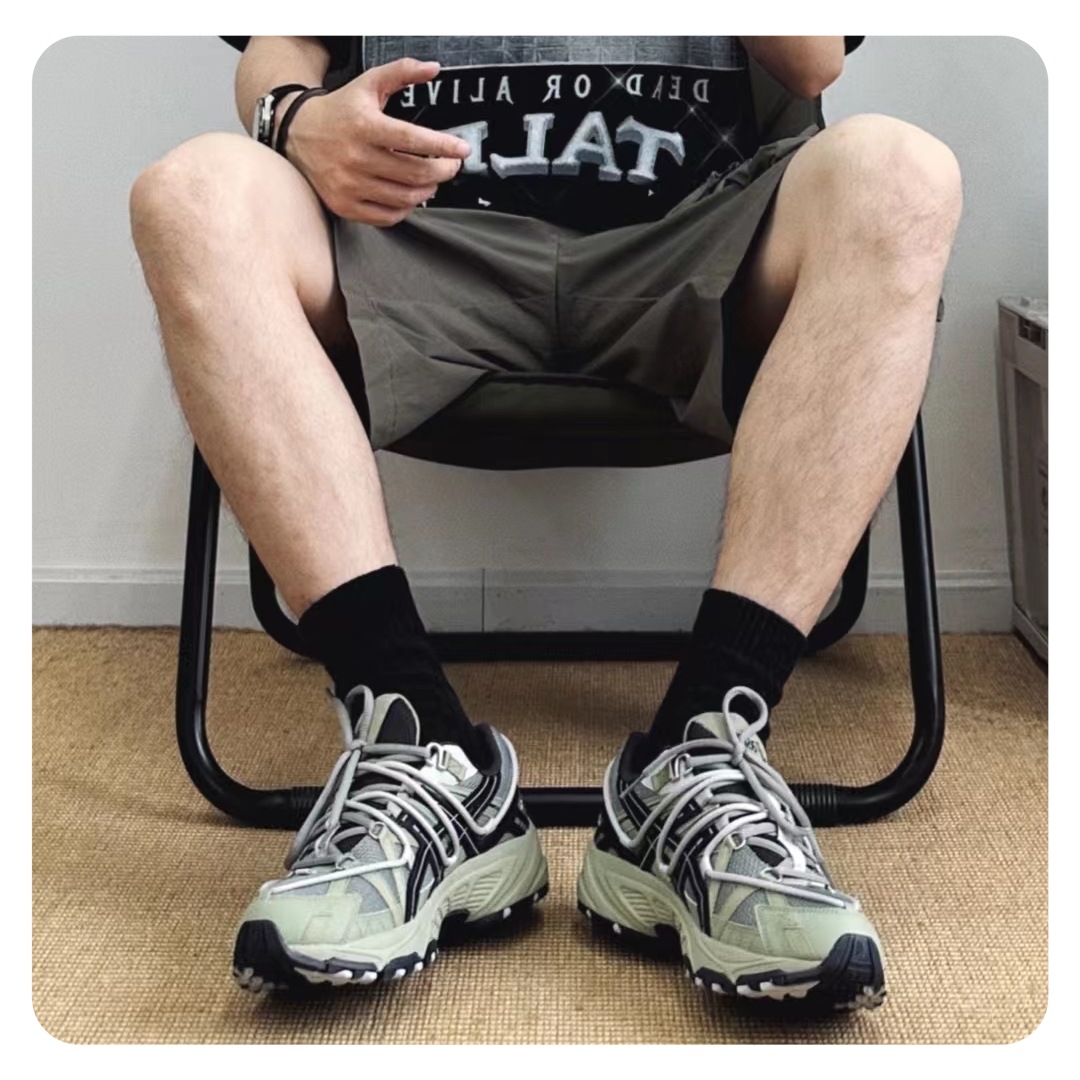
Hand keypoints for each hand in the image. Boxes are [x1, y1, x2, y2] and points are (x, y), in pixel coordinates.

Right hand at [282, 58, 470, 225]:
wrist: (297, 132)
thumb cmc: (340, 110)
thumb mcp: (368, 84)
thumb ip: (401, 72)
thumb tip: (433, 68)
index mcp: (363, 125)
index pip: (412, 139)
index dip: (443, 146)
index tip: (462, 149)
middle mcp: (355, 157)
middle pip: (415, 173)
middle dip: (443, 171)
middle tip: (451, 165)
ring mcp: (349, 185)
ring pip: (405, 198)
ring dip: (428, 190)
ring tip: (432, 179)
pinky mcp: (344, 205)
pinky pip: (387, 217)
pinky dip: (406, 208)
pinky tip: (410, 195)